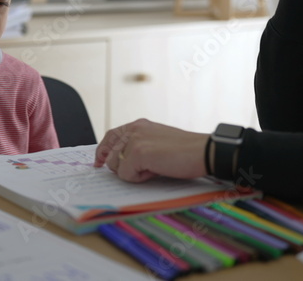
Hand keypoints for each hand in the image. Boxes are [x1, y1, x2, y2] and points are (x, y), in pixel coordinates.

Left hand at [94, 119, 209, 182]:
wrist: (203, 151)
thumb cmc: (186, 151)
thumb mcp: (158, 142)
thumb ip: (140, 146)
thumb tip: (121, 162)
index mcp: (139, 125)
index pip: (111, 136)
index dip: (103, 151)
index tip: (99, 162)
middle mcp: (134, 129)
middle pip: (110, 155)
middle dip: (122, 168)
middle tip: (143, 171)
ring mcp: (135, 140)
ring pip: (116, 167)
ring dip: (133, 173)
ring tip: (155, 167)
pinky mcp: (138, 153)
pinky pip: (126, 175)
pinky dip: (139, 178)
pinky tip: (156, 171)